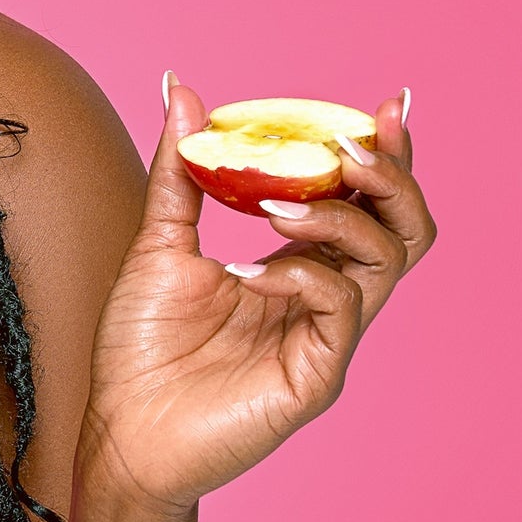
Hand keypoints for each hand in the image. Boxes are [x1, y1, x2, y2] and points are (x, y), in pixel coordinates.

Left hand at [79, 78, 434, 513]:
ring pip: (384, 261)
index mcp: (299, 265)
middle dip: (389, 178)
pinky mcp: (316, 375)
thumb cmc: (141, 349)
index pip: (366, 204)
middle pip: (402, 229)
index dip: (386, 156)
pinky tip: (247, 272)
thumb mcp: (157, 243)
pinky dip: (300, 275)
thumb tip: (181, 89)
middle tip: (347, 147)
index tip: (385, 106)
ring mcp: (326, 336)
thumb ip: (178, 170)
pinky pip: (340, 309)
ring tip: (275, 206)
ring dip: (338, 217)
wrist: (119, 432)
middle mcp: (324, 297)